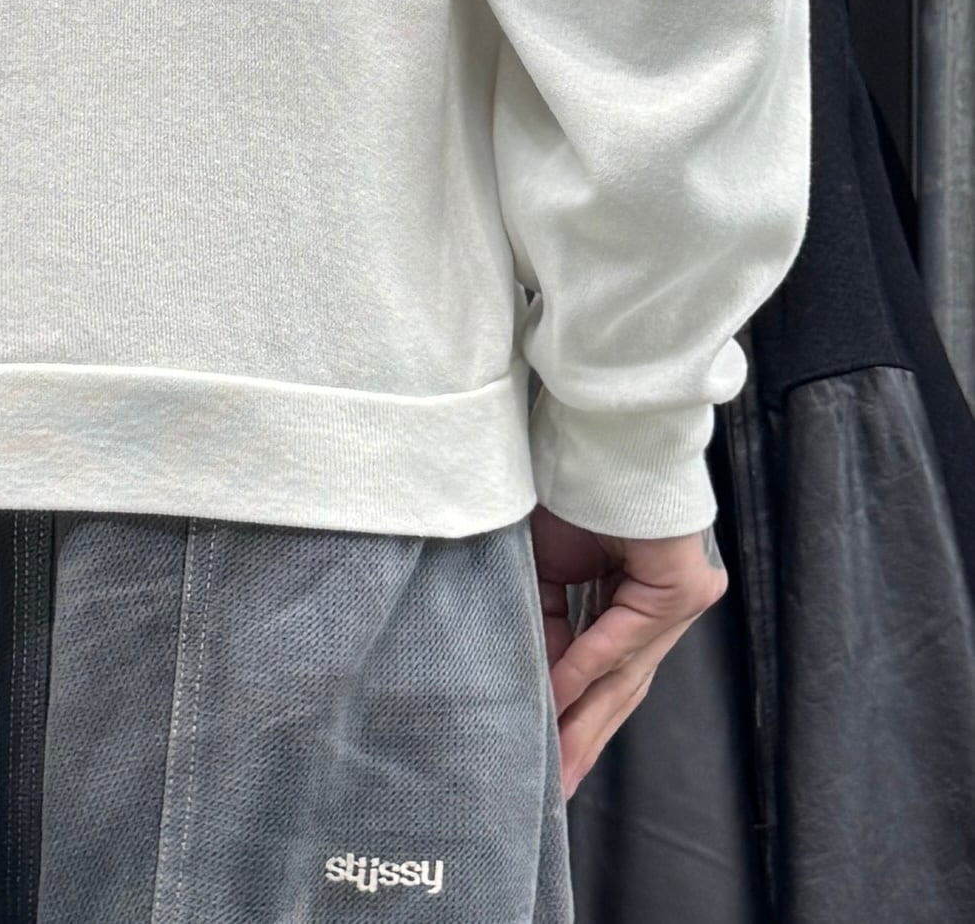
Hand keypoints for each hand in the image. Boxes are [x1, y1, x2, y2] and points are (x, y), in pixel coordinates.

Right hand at [528, 502, 728, 798]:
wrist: (604, 434)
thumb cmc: (574, 486)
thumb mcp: (549, 566)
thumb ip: (549, 621)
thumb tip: (539, 679)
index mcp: (638, 602)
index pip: (605, 674)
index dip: (570, 713)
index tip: (543, 756)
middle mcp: (666, 608)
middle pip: (621, 689)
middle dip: (583, 739)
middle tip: (555, 790)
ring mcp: (681, 601)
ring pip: (626, 675)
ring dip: (584, 721)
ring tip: (557, 764)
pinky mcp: (684, 590)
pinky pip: (625, 639)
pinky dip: (588, 666)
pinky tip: (560, 697)